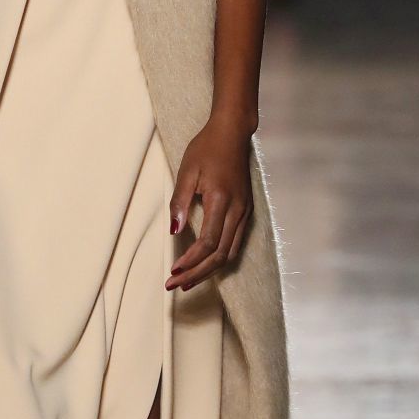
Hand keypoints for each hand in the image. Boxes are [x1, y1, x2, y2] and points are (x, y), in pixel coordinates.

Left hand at [167, 112, 254, 291]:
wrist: (232, 132)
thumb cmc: (206, 148)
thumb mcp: (186, 171)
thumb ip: (179, 202)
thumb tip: (173, 232)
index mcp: (221, 200)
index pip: (208, 243)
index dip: (191, 262)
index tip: (173, 272)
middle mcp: (237, 210)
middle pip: (220, 255)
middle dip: (198, 274)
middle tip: (176, 286)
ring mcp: (245, 212)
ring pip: (230, 253)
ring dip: (209, 270)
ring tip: (188, 281)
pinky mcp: (246, 211)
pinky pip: (235, 243)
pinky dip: (219, 258)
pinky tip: (204, 264)